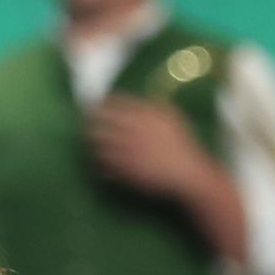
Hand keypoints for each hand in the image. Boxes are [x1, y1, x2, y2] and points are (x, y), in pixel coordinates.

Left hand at [86, 94, 224, 213]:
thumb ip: (151, 105)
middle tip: (88, 123)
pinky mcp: (124, 170)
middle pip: (100, 121)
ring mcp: (126, 151)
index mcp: (143, 114)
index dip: (101, 103)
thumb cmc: (181, 143)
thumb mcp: (171, 115)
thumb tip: (134, 101)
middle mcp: (131, 130)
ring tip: (92, 141)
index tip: (96, 105)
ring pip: (98, 142)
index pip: (112, 102)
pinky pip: (103, 163)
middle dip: (90, 121)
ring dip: (92, 141)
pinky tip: (102, 162)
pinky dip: (100, 161)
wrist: (187, 174)